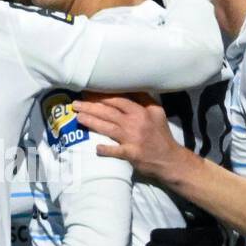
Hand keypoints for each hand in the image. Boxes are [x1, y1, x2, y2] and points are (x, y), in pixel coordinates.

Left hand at [74, 93, 192, 183]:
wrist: (169, 159)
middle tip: (75, 104)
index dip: (101, 96)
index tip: (87, 92)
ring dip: (91, 122)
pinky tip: (96, 147)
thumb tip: (129, 86)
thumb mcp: (156, 112)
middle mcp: (135, 123)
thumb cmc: (160, 134)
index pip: (118, 100)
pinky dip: (106, 150)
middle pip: (109, 112)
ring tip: (78, 118)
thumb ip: (143, 99)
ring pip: (108, 128)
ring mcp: (133, 139)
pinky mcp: (132, 154)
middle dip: (90, 107)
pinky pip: (116, 151)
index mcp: (141, 111)